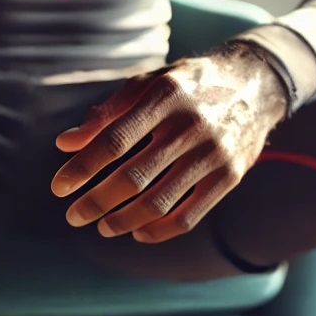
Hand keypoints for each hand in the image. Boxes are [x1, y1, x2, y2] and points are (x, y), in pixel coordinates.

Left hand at [51, 45, 288, 242]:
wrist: (257, 84)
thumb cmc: (189, 84)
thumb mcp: (150, 83)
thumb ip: (109, 112)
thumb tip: (65, 144)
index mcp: (165, 95)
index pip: (114, 140)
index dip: (82, 167)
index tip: (58, 187)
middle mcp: (191, 124)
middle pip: (134, 176)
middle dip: (97, 201)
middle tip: (73, 216)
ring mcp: (213, 152)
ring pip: (159, 201)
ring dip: (123, 221)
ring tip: (102, 227)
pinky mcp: (230, 175)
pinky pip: (190, 215)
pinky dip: (159, 230)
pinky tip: (138, 232)